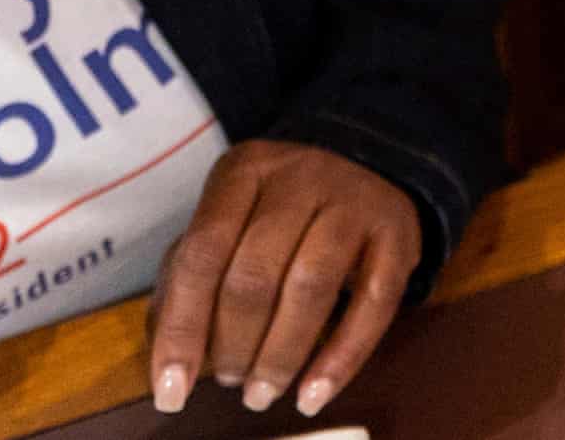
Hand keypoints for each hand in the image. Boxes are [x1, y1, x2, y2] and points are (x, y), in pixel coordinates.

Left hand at [146, 140, 420, 420]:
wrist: (365, 168)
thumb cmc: (277, 214)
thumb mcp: (226, 225)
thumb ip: (187, 282)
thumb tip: (167, 360)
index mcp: (244, 170)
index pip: (202, 253)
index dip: (184, 328)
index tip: (171, 390)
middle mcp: (300, 175)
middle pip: (255, 274)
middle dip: (234, 345)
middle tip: (228, 384)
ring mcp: (354, 199)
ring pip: (311, 288)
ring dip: (280, 356)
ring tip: (261, 394)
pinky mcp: (398, 230)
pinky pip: (373, 304)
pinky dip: (341, 359)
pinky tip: (312, 395)